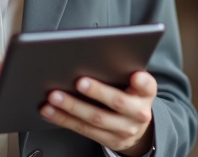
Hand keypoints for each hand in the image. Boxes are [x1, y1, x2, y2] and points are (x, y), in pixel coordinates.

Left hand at [40, 71, 155, 155]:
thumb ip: (121, 72)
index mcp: (146, 93)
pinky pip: (83, 129)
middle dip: (97, 92)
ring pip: (96, 118)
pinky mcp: (110, 141)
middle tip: (79, 82)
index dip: (142, 81)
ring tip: (54, 96)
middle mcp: (139, 113)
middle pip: (118, 102)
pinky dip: (63, 119)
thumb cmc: (129, 96)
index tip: (135, 76)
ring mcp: (124, 130)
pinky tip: (50, 110)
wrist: (137, 127)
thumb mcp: (134, 84)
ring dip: (71, 107)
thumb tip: (91, 56)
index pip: (147, 85)